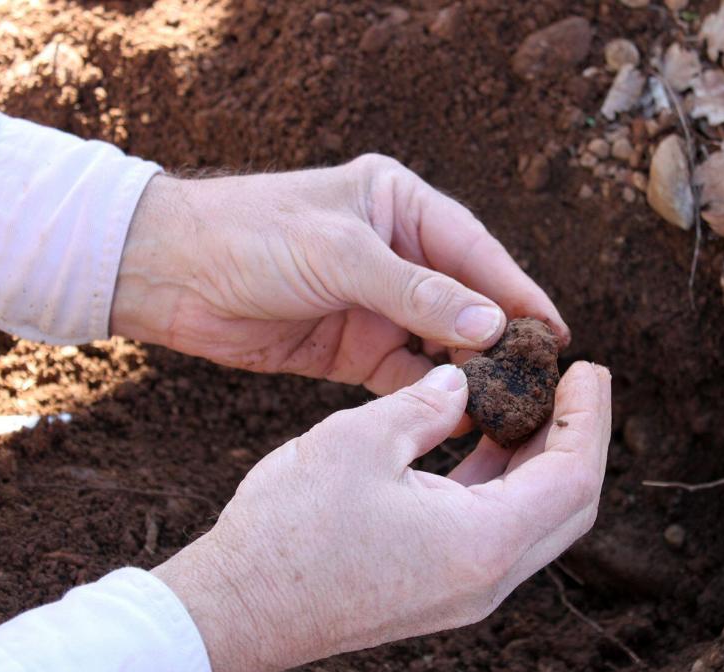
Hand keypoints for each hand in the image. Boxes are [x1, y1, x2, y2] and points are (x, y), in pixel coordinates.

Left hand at [111, 155, 568, 394]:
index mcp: (399, 205)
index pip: (474, 252)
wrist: (169, 277)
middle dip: (497, 338)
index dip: (516, 291)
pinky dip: (427, 393)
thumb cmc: (251, 238)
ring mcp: (374, 302)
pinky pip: (403, 373)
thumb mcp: (340, 255)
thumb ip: (418, 293)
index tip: (554, 331)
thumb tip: (492, 326)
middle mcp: (395, 252)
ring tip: (504, 403)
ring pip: (438, 342)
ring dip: (466, 370)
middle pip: (464, 300)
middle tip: (536, 378)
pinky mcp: (352, 346)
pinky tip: (453, 414)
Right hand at [151, 361, 610, 671]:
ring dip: (538, 459)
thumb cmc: (290, 528)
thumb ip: (425, 405)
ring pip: (534, 519)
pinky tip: (482, 440)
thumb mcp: (361, 441)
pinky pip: (495, 531)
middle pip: (568, 505)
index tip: (587, 369)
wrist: (237, 608)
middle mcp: (486, 579)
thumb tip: (459, 383)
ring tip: (528, 401)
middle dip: (575, 437)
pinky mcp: (438, 589)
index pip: (574, 476)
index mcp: (482, 543)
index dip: (588, 418)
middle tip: (569, 383)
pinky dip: (501, 483)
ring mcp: (463, 591)